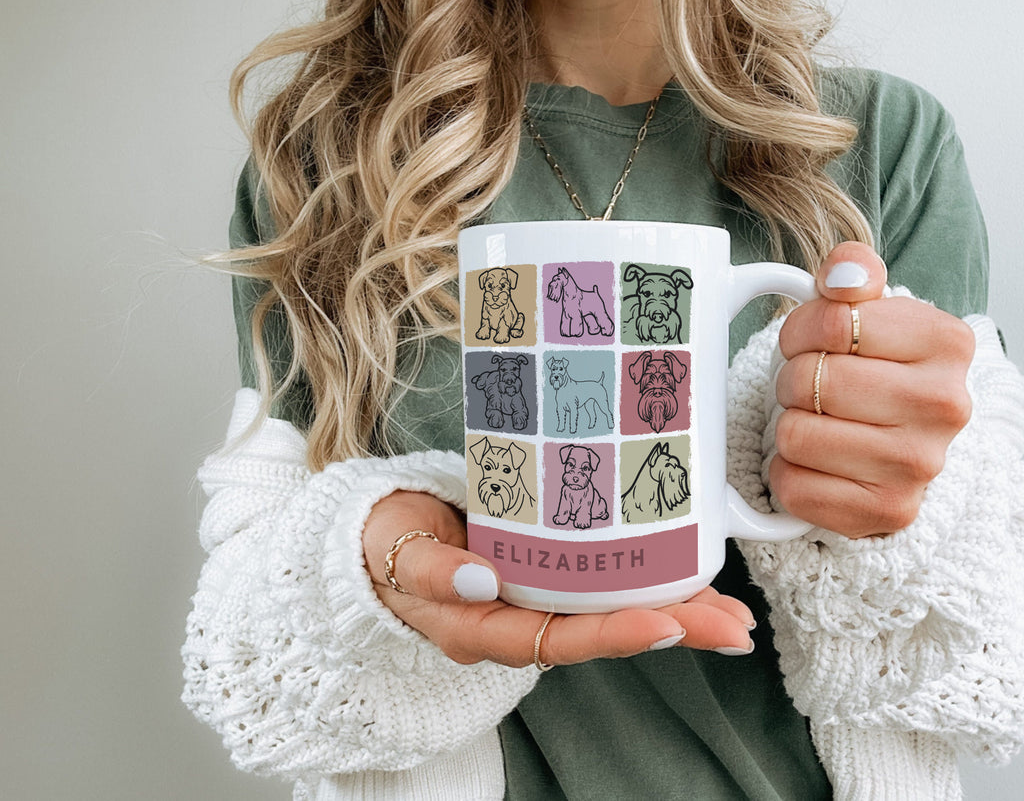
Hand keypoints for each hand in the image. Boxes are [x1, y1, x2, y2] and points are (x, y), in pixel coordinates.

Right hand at [363, 491, 756, 665]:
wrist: (379, 535)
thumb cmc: (385, 546)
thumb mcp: (396, 555)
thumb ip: (431, 570)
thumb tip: (481, 580)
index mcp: (484, 628)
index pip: (558, 639)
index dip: (615, 634)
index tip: (670, 624)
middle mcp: (520, 620)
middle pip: (603, 631)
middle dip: (673, 629)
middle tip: (734, 626)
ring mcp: (536, 595)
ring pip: (612, 609)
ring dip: (674, 609)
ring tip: (732, 610)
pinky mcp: (545, 567)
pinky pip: (601, 580)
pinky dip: (647, 577)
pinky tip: (687, 570)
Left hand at [772, 242, 974, 537]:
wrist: (897, 440)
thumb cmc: (873, 369)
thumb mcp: (868, 309)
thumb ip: (852, 271)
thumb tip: (842, 275)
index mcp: (946, 343)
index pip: (831, 322)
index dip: (802, 330)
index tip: (814, 342)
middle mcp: (945, 406)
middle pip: (809, 380)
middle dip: (794, 379)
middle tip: (813, 387)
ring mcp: (919, 466)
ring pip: (795, 434)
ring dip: (790, 425)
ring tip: (818, 422)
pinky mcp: (886, 513)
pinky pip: (793, 486)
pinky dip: (789, 473)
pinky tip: (818, 463)